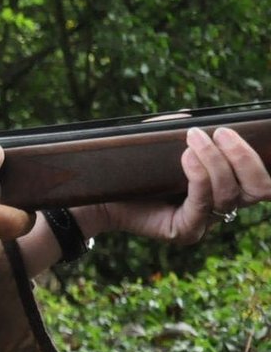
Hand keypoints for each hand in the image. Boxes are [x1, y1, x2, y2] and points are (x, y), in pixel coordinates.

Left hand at [75, 127, 270, 243]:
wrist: (98, 195)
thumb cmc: (132, 167)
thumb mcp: (159, 142)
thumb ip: (178, 130)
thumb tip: (193, 120)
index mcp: (225, 182)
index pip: (262, 176)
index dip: (260, 156)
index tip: (244, 129)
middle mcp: (221, 203)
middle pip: (261, 188)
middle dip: (245, 157)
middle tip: (222, 133)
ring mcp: (205, 220)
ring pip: (231, 194)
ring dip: (216, 161)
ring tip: (194, 139)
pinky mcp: (185, 231)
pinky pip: (203, 205)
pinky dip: (199, 177)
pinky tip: (187, 157)